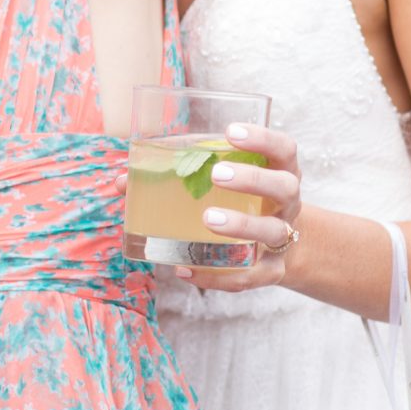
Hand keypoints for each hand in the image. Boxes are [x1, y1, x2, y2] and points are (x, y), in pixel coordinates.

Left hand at [172, 122, 304, 293]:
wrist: (276, 246)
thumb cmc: (239, 201)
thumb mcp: (221, 180)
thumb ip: (179, 172)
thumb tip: (123, 182)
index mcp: (278, 171)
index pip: (283, 148)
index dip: (262, 138)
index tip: (230, 132)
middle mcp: (287, 204)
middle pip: (284, 187)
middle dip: (253, 180)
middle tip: (216, 175)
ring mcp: (282, 239)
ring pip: (272, 231)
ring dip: (242, 225)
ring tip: (208, 219)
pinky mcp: (271, 271)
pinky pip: (249, 277)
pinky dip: (217, 276)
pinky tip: (185, 268)